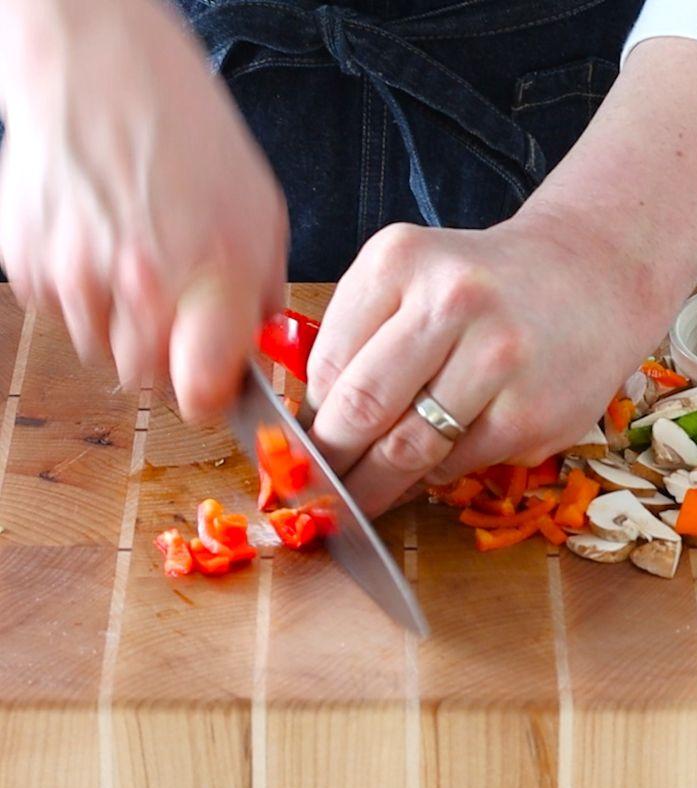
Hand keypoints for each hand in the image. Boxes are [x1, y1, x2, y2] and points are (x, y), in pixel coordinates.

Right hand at [0, 0, 286, 415]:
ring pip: (103, 352)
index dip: (210, 397)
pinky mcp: (27, 265)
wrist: (100, 74)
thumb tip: (251, 351)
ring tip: (141, 264)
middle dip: (171, 361)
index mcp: (211, 273)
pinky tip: (102, 245)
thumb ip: (259, 294)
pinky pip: (61, 313)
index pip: (201, 390)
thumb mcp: (261, 215)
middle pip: (149, 381)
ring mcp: (75, 276)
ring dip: (126, 328)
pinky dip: (83, 296)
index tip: (214, 388)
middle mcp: (141, 283)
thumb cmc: (189, 136)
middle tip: (181, 315)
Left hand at [305, 213, 671, 517]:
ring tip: (361, 496)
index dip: (306, 419)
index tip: (297, 450)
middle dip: (332, 461)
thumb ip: (360, 335)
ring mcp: (499, 359)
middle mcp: (453, 301)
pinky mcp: (533, 413)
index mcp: (402, 259)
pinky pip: (457, 465)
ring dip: (376, 484)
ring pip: (408, 448)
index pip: (327, 364)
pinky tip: (435, 464)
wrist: (593, 278)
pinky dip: (436, 474)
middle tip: (318, 489)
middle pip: (361, 410)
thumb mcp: (414, 278)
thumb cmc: (487, 287)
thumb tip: (310, 427)